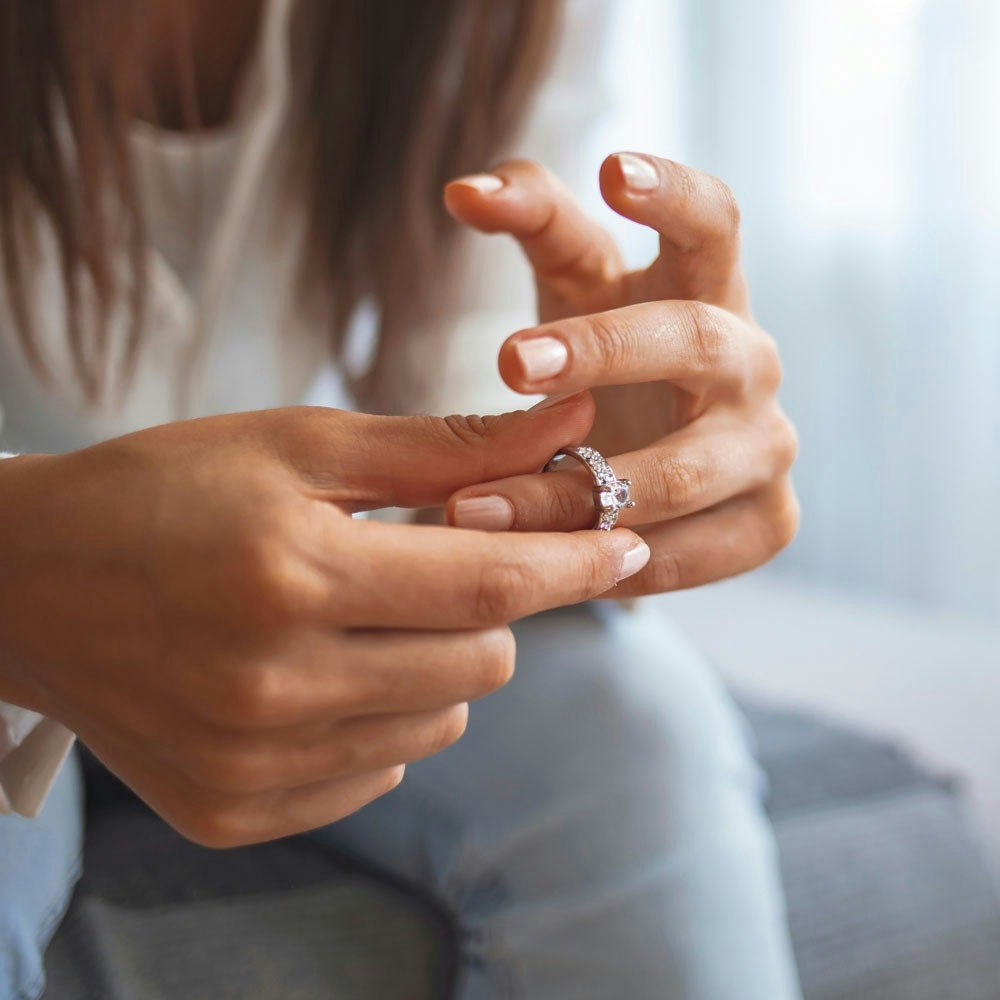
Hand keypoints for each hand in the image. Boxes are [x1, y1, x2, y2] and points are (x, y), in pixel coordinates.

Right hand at [0, 400, 646, 844]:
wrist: (30, 584)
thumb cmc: (168, 489)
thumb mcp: (301, 444)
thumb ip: (445, 447)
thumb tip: (572, 427)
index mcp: (291, 577)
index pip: (487, 586)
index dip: (573, 563)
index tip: (626, 541)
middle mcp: (273, 688)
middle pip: (479, 663)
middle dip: (491, 605)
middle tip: (438, 557)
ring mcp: (252, 764)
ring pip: (440, 723)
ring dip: (436, 661)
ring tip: (363, 611)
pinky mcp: (236, 812)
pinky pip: (378, 771)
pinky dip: (382, 717)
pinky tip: (322, 668)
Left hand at [443, 154, 798, 595]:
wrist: (652, 460)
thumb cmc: (609, 356)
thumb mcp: (572, 284)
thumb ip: (531, 224)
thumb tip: (460, 189)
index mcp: (711, 288)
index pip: (717, 221)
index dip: (675, 194)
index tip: (613, 171)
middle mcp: (753, 363)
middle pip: (701, 342)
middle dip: (606, 351)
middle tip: (510, 362)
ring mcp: (767, 448)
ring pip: (684, 473)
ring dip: (578, 492)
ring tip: (474, 507)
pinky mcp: (767, 523)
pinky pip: (691, 554)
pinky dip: (615, 562)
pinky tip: (546, 567)